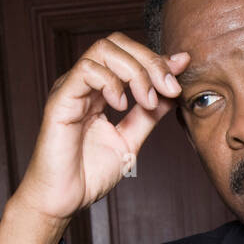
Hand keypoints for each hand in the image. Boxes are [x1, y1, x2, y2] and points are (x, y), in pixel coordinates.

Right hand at [15, 33, 189, 221]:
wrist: (65, 199)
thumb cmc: (89, 174)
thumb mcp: (129, 141)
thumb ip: (148, 117)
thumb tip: (171, 93)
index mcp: (99, 90)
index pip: (129, 56)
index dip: (157, 58)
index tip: (182, 67)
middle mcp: (84, 83)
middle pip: (118, 44)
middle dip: (150, 60)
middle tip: (170, 87)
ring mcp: (72, 88)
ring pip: (104, 49)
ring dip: (135, 71)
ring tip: (146, 101)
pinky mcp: (61, 98)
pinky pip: (87, 70)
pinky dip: (111, 82)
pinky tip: (120, 106)